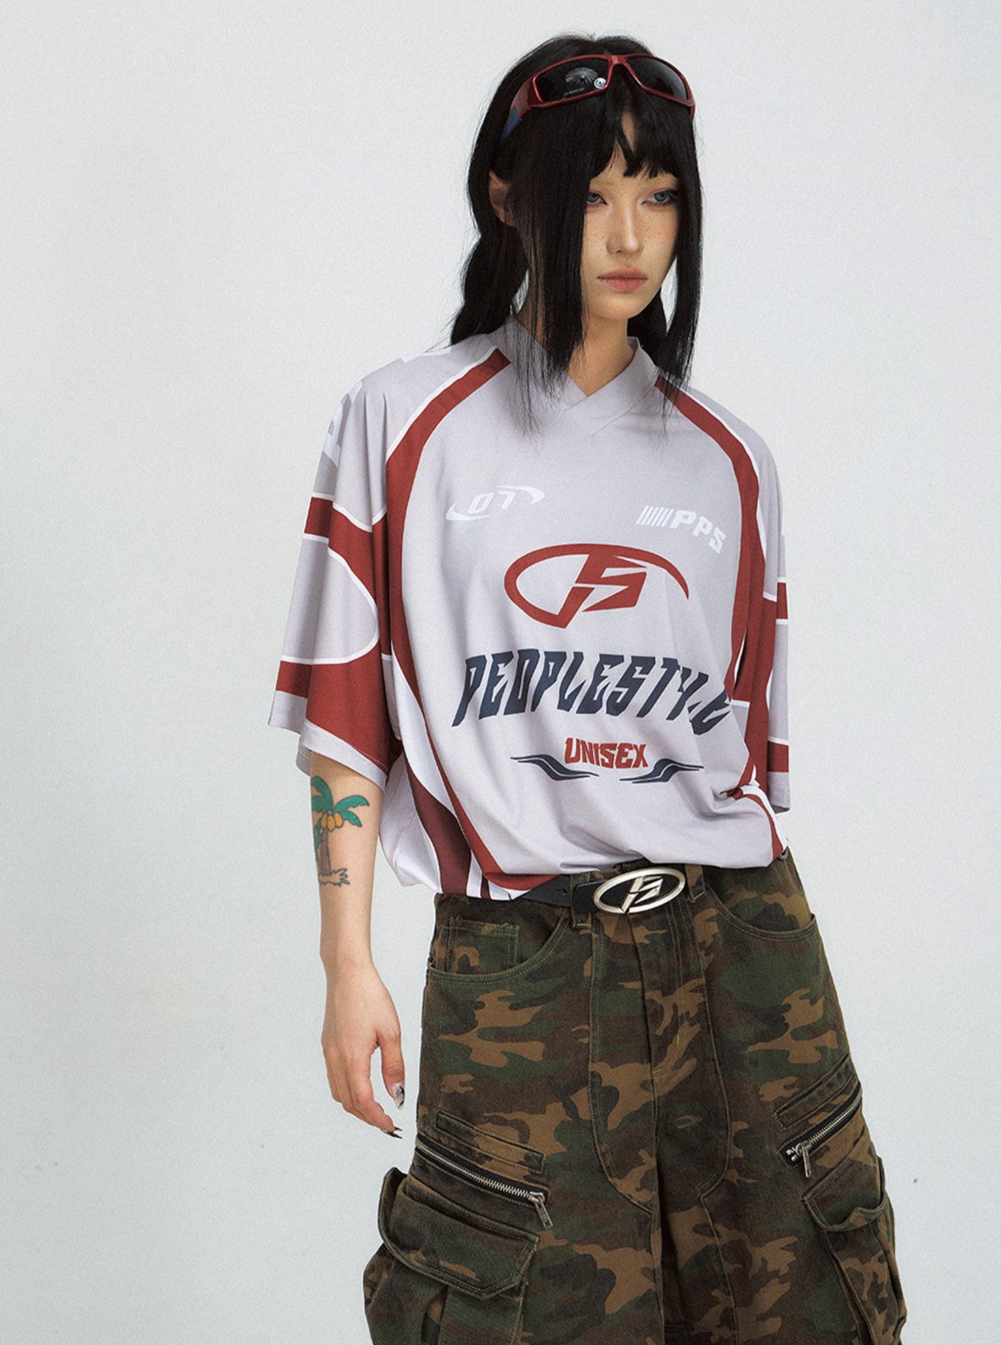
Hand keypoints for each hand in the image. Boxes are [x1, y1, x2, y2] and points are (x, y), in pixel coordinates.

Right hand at [321, 962, 404, 1133]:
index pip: (363, 1102)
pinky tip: (361, 1084)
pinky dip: (346, 1090)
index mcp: (353, 1059)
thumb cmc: (370, 997)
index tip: (390, 1125)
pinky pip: (334, 1078)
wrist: (347, 974)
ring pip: (338, 1093)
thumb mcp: (391, 1032)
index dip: (377, 1119)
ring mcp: (328, 1053)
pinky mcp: (327, 1045)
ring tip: (375, 1106)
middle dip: (367, 1117)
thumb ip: (394, 1067)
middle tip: (386, 1120)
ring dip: (356, 1105)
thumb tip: (397, 1095)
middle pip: (348, 1103)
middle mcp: (336, 1060)